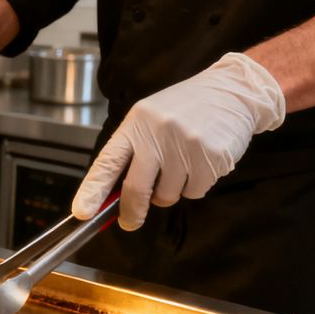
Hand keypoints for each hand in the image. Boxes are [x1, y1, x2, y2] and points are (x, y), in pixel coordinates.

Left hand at [72, 52, 286, 229]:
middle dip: (131, 213)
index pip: (107, 162)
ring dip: (170, 192)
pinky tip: (200, 163)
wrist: (233, 91)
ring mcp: (185, 147)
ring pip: (166, 196)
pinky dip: (194, 187)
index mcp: (136, 124)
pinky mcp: (210, 159)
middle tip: (130, 222)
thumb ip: (131, 153)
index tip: (82, 212)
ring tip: (181, 165)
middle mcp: (158, 134)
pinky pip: (193, 193)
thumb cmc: (185, 109)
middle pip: (136, 189)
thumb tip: (112, 197)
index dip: (92, 190)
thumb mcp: (149, 119)